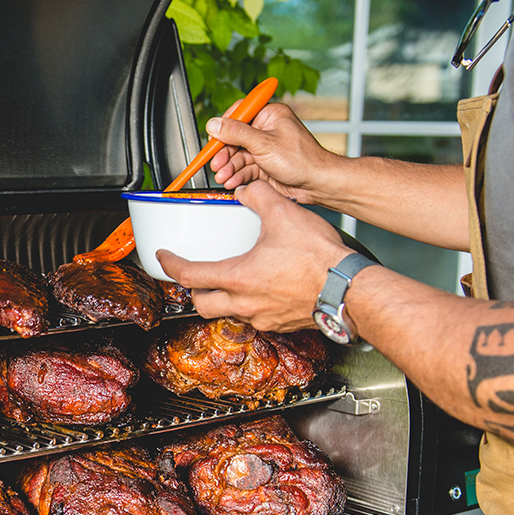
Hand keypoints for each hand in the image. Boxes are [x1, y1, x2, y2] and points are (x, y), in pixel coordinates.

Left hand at [157, 180, 351, 331]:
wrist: (350, 289)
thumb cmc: (320, 260)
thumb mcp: (284, 214)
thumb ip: (260, 197)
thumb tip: (248, 190)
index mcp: (238, 278)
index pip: (189, 275)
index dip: (171, 265)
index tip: (164, 258)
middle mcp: (246, 303)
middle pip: (202, 304)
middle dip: (193, 290)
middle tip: (192, 275)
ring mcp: (263, 317)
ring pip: (229, 313)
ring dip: (223, 298)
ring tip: (229, 279)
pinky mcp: (281, 323)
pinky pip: (255, 317)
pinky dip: (250, 304)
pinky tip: (261, 289)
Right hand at [206, 102, 340, 204]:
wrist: (317, 184)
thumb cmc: (302, 159)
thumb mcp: (264, 144)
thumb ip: (237, 133)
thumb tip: (215, 124)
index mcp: (270, 115)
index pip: (239, 114)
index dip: (224, 127)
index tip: (213, 138)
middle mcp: (267, 130)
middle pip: (235, 138)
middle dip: (224, 153)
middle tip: (216, 163)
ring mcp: (265, 148)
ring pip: (238, 156)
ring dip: (229, 167)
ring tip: (224, 176)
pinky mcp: (265, 165)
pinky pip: (245, 168)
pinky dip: (237, 175)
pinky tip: (232, 181)